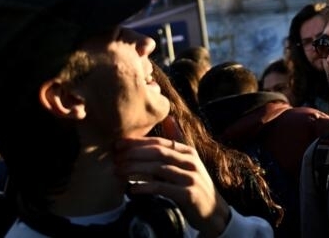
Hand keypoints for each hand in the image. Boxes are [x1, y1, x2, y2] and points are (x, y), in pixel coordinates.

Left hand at [115, 136, 230, 236]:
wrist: (213, 210)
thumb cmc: (194, 184)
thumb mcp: (188, 162)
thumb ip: (177, 142)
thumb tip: (168, 118)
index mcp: (189, 151)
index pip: (160, 142)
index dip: (138, 142)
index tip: (118, 144)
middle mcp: (191, 162)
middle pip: (159, 153)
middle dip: (134, 153)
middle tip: (115, 157)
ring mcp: (191, 178)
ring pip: (159, 169)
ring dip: (136, 169)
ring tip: (118, 171)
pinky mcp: (188, 194)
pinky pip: (162, 188)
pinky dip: (145, 187)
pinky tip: (132, 189)